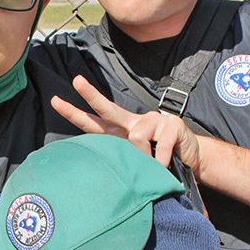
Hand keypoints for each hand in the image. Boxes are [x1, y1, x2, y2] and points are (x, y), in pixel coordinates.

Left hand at [51, 75, 201, 173]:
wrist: (193, 160)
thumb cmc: (161, 161)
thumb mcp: (137, 163)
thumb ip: (122, 162)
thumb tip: (104, 169)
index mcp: (123, 132)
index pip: (95, 122)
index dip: (75, 113)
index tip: (56, 102)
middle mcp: (135, 122)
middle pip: (109, 108)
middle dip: (91, 95)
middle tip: (76, 81)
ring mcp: (154, 120)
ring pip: (136, 135)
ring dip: (143, 156)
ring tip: (154, 166)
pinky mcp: (172, 125)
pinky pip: (159, 147)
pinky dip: (161, 162)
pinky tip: (165, 166)